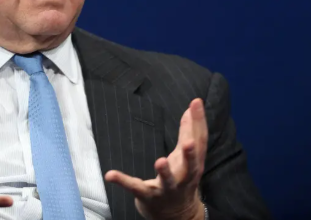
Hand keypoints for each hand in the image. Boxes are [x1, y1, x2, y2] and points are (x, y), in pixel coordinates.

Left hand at [105, 98, 207, 219]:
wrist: (177, 216)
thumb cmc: (182, 179)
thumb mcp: (187, 156)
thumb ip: (189, 131)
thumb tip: (193, 108)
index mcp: (194, 165)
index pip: (200, 142)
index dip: (199, 122)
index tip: (196, 102)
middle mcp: (184, 178)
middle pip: (191, 166)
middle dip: (190, 154)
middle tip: (189, 142)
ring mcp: (166, 189)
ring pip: (167, 181)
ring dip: (164, 172)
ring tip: (160, 160)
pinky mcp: (148, 196)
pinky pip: (135, 188)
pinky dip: (122, 181)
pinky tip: (110, 174)